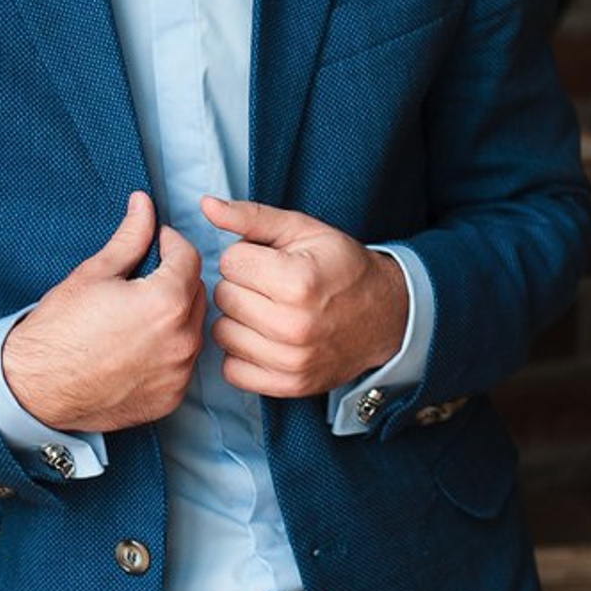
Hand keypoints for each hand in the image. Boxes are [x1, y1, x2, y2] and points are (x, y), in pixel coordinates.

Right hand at [2, 192, 204, 432]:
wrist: (35, 389)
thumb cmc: (59, 329)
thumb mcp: (95, 273)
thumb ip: (131, 237)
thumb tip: (144, 204)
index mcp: (166, 302)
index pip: (189, 257)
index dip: (171, 242)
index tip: (156, 242)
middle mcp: (182, 341)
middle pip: (196, 292)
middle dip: (175, 277)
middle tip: (143, 277)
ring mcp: (178, 374)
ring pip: (192, 328)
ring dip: (175, 313)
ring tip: (138, 313)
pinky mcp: (170, 398)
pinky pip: (182, 363)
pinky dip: (169, 349)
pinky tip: (138, 345)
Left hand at [201, 196, 407, 397]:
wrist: (385, 314)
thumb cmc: (340, 266)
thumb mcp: (301, 228)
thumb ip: (250, 216)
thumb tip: (206, 205)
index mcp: (297, 281)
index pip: (229, 262)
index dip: (246, 255)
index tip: (268, 261)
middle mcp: (293, 326)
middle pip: (223, 297)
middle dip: (240, 285)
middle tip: (269, 285)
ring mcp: (291, 361)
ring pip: (222, 333)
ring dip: (238, 320)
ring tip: (267, 310)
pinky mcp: (288, 386)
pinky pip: (232, 370)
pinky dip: (241, 353)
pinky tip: (263, 337)